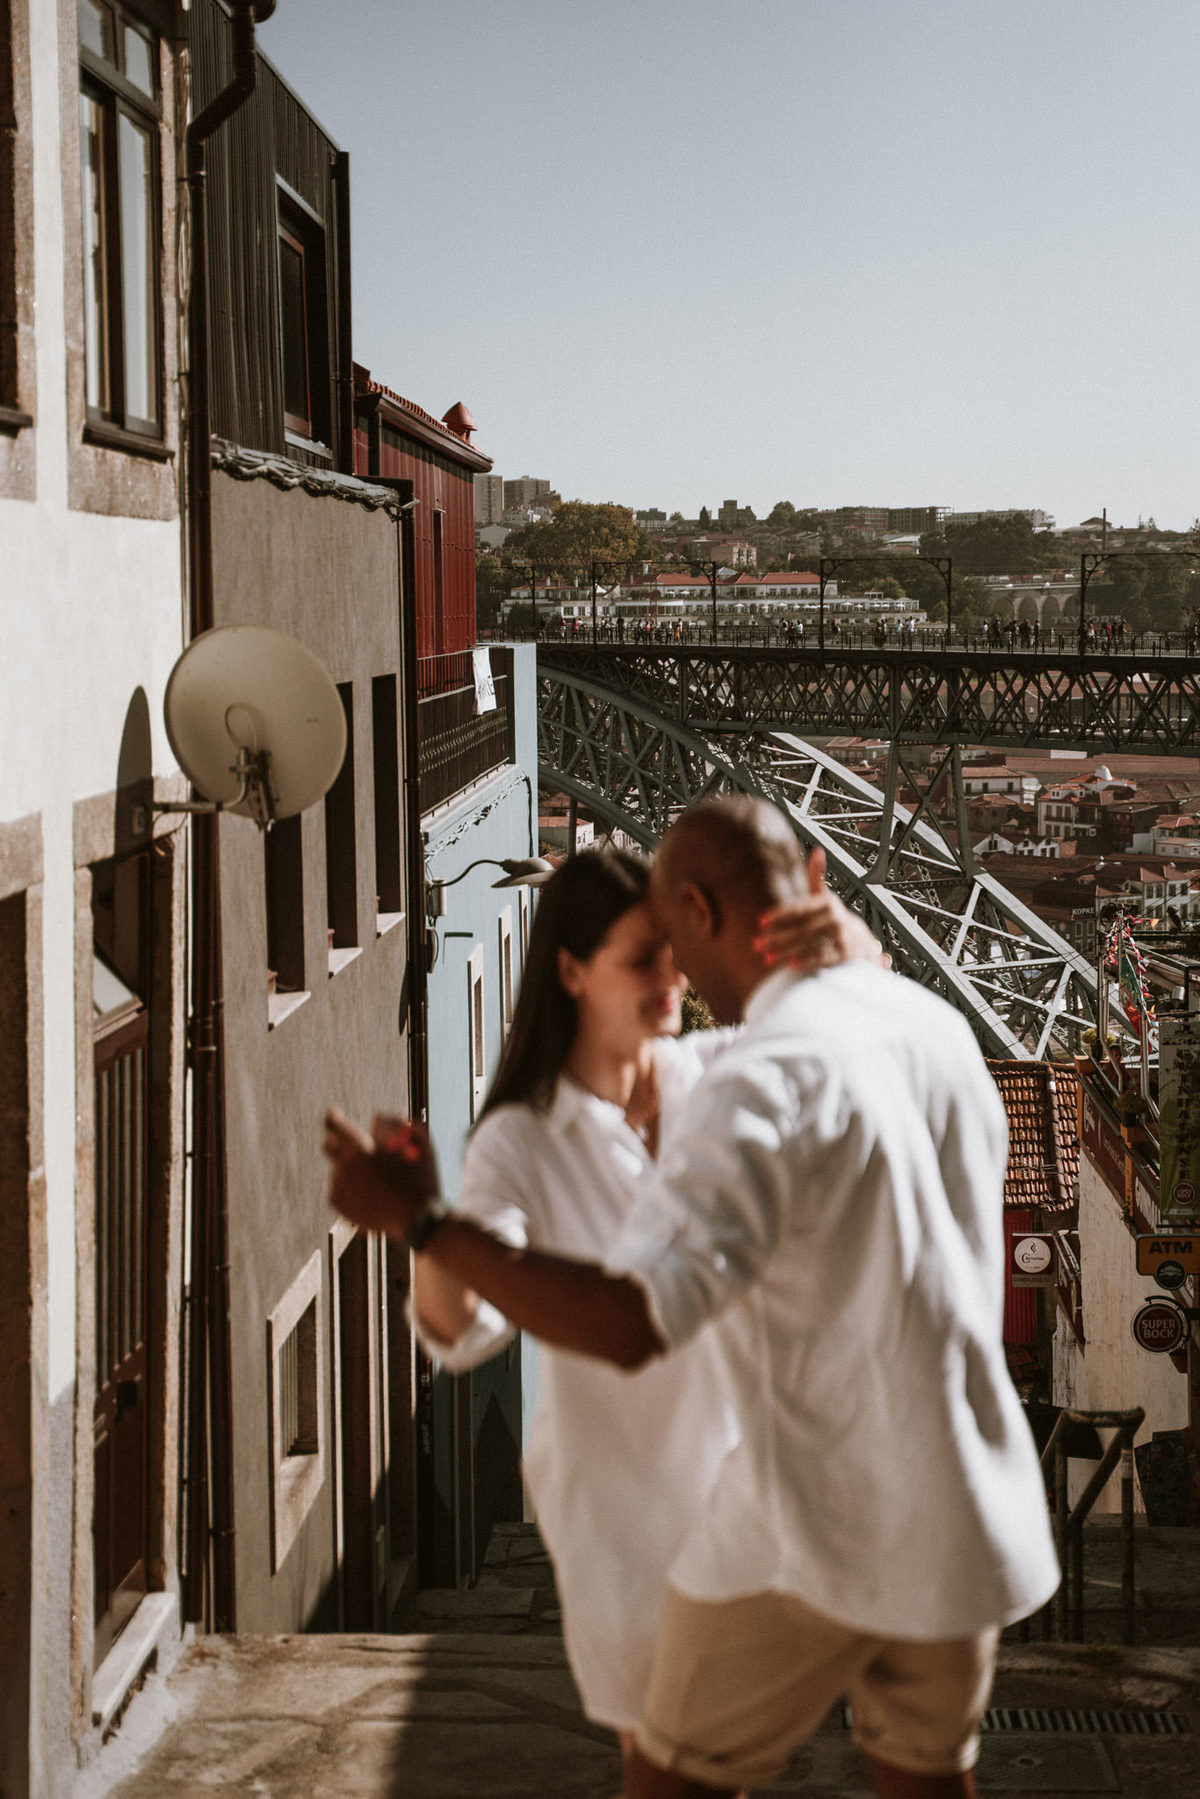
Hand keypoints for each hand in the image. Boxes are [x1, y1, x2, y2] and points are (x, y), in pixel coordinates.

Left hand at [323, 1108, 438, 1239]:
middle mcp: (344, 1168)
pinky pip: (339, 1188)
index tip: (335, 1113)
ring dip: (353, 1168)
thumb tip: (375, 1119)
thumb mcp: (420, 1140)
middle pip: (329, 1147)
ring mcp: (340, 1189)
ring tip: (378, 1179)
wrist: (419, 1219)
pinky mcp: (340, 1206)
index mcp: (360, 1150)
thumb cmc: (422, 1177)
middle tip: (358, 1147)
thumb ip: (395, 1122)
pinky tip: (372, 1192)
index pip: (334, 1125)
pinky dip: (351, 1187)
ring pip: (339, 1169)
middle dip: (340, 1142)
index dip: (334, 1116)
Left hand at [753, 846, 885, 972]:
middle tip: (756, 944)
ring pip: (809, 943)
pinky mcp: (844, 953)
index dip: (779, 915)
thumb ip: (817, 877)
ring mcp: (841, 936)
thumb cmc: (834, 916)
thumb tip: (818, 851)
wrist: (862, 939)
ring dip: (786, 951)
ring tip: (767, 957)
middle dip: (777, 937)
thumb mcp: (825, 897)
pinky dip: (806, 961)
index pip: (799, 909)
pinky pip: (822, 957)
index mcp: (826, 902)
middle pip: (801, 928)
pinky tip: (789, 965)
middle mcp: (835, 918)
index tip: (760, 922)